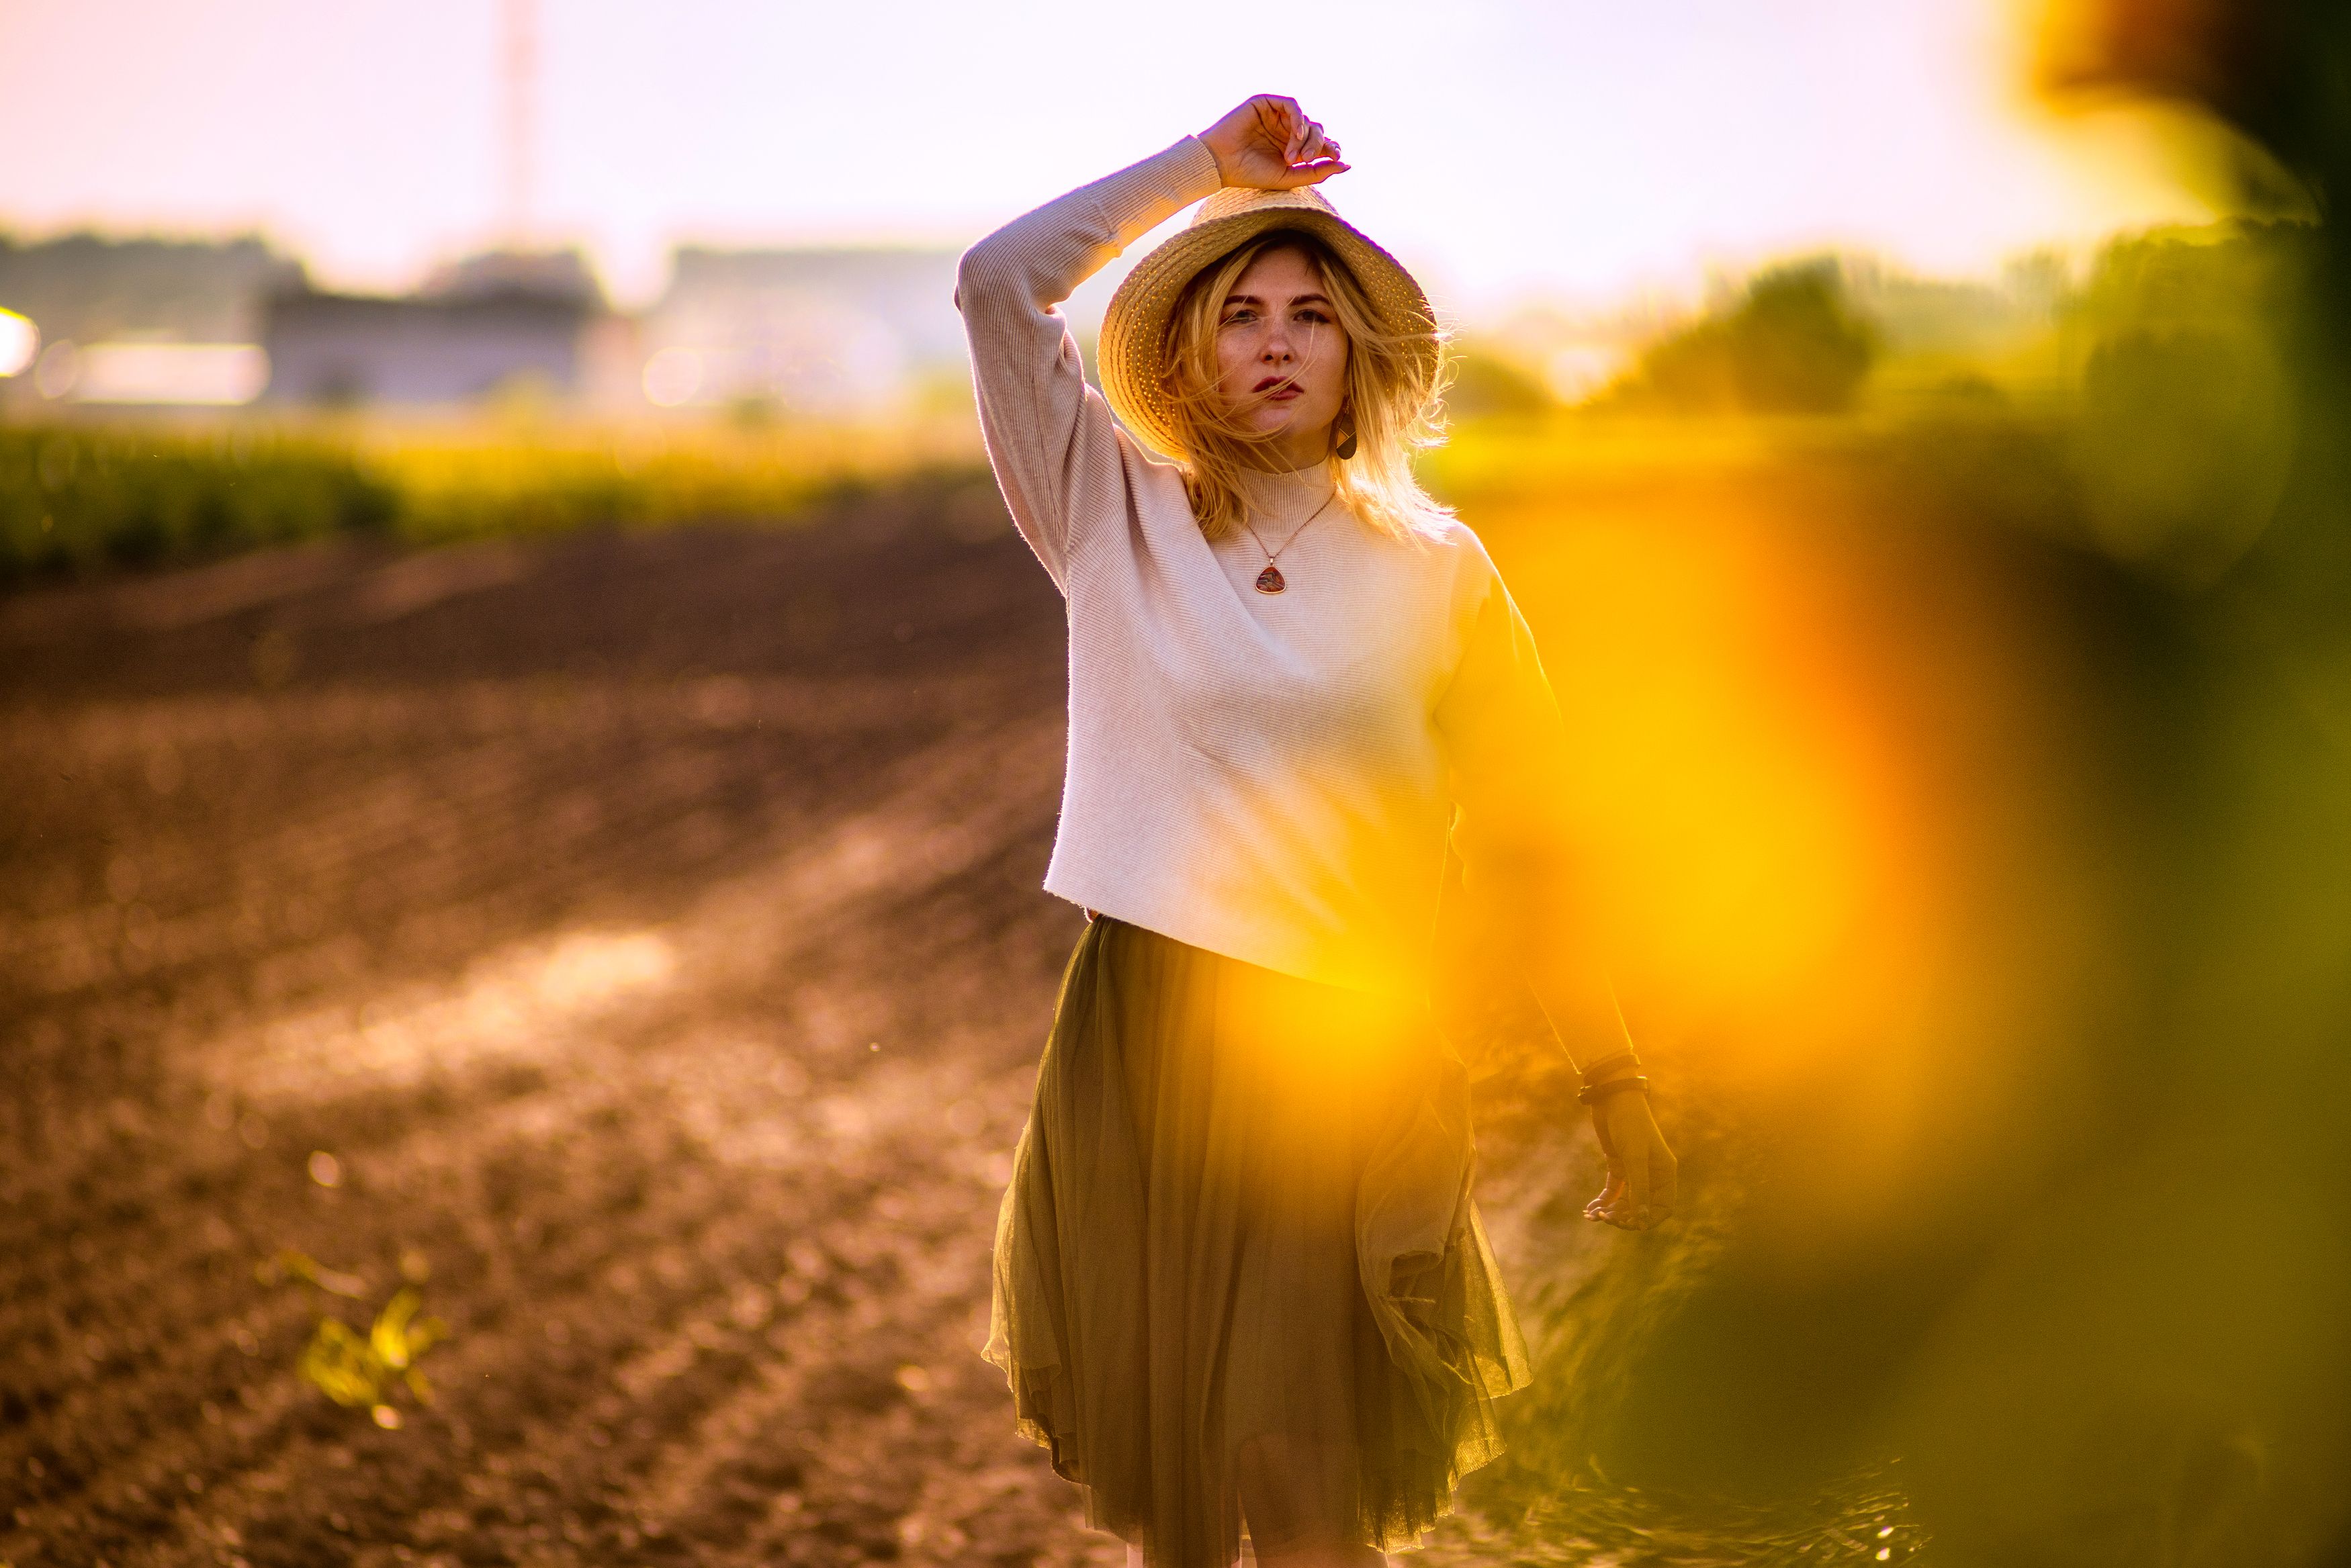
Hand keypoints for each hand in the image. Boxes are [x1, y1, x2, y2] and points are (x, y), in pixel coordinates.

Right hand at [1197, 95, 1348, 190]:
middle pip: (1317, 130)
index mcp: (1292, 148)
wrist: (1221, 164)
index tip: (1336, 157)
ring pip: (1306, 119)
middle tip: (1305, 160)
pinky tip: (1296, 135)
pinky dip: (1298, 119)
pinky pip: (1292, 105)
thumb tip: (1347, 165)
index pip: (1321, 143)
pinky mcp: (1266, 103)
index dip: (1331, 148)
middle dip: (1317, 145)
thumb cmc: (1251, 174)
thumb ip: (1318, 172)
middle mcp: (1286, 130)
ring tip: (1294, 156)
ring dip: (1306, 137)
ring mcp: (1276, 116)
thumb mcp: (1290, 177)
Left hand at [1585, 1088, 1677, 1230]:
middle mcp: (1652, 1174)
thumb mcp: (1634, 1158)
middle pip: (1641, 1207)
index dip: (1648, 1219)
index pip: (1663, 1207)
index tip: (1629, 1224)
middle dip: (1624, 1216)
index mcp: (1665, 1173)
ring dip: (1611, 1211)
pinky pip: (1613, 1191)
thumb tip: (1642, 1220)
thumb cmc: (1629, 1124)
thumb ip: (1639, 1189)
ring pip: (1625, 1201)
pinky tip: (1590, 1209)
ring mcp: (1635, 1170)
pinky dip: (1603, 1201)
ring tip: (1594, 1215)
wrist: (1611, 1098)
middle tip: (1606, 1218)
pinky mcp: (1618, 1165)